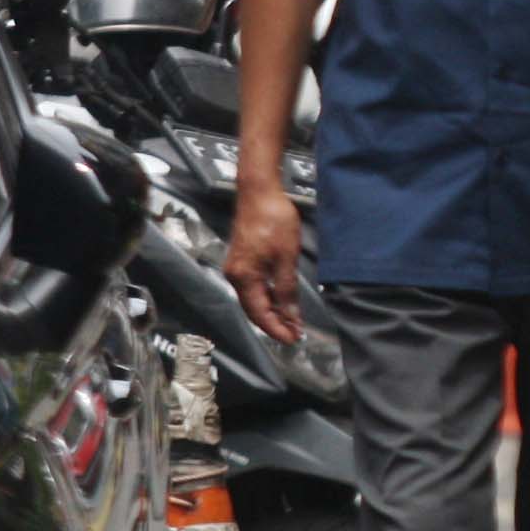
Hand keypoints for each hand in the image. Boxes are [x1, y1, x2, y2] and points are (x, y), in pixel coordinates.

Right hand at [226, 187, 305, 342]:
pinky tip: (281, 301)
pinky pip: (253, 286)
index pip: (259, 313)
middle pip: (253, 309)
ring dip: (271, 311)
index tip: (293, 339)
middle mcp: (235, 275)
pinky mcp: (242, 259)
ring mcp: (237, 267)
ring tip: (291, 322)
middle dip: (274, 324)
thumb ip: (286, 289)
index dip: (276, 329)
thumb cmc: (272, 219)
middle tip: (294, 334)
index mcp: (243, 277)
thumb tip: (291, 315)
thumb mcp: (286, 257)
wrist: (259, 192)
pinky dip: (267, 297)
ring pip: (253, 299)